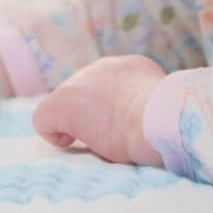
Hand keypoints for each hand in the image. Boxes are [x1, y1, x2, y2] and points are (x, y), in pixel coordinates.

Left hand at [32, 55, 166, 166]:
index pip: (113, 87)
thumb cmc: (168, 121)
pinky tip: (73, 143)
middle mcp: (103, 68)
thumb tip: (147, 121)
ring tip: (98, 141)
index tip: (127, 126)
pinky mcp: (62, 102)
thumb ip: (152, 105)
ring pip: (67, 105)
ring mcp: (79, 83)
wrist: (158, 119)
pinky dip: (55, 135)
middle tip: (112, 137)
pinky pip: (44, 120)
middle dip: (93, 115)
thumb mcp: (164, 106)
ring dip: (79, 124)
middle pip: (86, 93)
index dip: (115, 109)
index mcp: (131, 68)